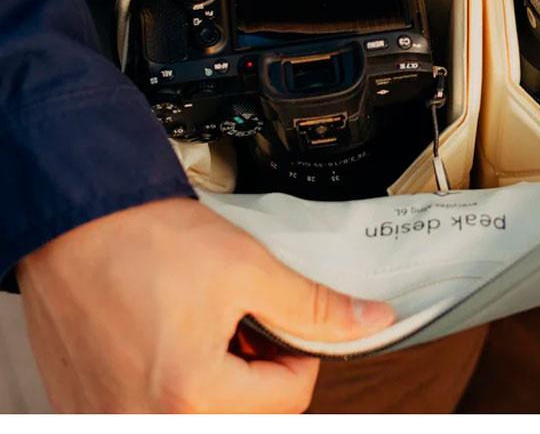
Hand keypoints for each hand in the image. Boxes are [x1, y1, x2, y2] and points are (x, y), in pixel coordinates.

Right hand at [17, 198, 393, 412]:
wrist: (76, 222)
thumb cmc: (143, 240)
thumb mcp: (247, 268)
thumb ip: (314, 307)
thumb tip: (367, 322)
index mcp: (190, 399)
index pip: (290, 397)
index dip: (299, 348)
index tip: (280, 317)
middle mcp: (147, 424)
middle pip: (248, 413)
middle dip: (259, 366)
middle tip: (239, 317)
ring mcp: (113, 422)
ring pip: (207, 413)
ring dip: (221, 375)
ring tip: (202, 322)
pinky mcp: (93, 411)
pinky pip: (160, 410)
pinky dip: (180, 380)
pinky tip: (171, 337)